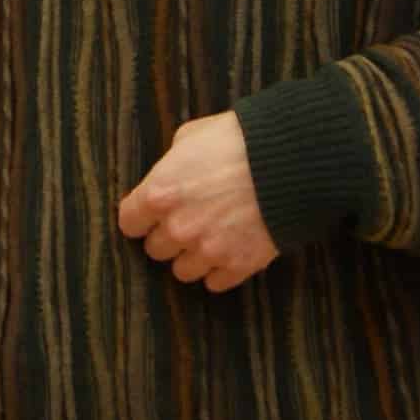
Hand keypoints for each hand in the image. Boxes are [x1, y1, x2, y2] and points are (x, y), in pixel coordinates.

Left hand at [114, 112, 278, 292]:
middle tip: (188, 220)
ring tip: (211, 237)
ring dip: (193, 257)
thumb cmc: (239, 140)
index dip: (141, 217)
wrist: (290, 161)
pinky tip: (230, 250)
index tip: (151, 214)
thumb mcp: (193, 136)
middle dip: (168, 236)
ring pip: (183, 271)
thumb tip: (171, 173)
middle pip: (155, 250)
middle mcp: (177, 228)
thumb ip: (172, 162)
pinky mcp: (237, 266)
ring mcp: (207, 251)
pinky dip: (220, 270)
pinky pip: (215, 283)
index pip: (129, 223)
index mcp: (159, 193)